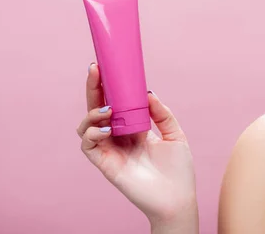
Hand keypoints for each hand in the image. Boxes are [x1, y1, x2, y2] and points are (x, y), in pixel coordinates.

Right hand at [77, 63, 197, 228]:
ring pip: (86, 125)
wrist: (177, 198)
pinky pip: (88, 145)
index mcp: (134, 128)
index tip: (107, 66)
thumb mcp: (174, 134)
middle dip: (93, 88)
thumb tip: (147, 92)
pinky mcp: (105, 164)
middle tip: (95, 70)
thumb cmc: (178, 170)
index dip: (110, 86)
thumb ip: (161, 113)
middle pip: (97, 108)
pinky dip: (92, 133)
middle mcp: (119, 136)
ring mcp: (110, 150)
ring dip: (92, 112)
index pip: (116, 102)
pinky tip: (107, 128)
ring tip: (107, 109)